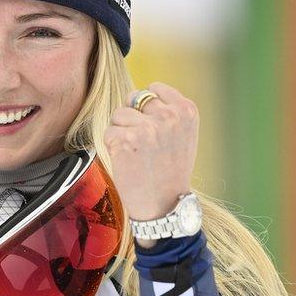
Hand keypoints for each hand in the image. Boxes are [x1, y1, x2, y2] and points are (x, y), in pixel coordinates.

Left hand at [103, 82, 199, 241]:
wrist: (164, 206)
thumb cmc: (170, 170)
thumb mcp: (182, 135)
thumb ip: (167, 112)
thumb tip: (139, 94)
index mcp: (186, 110)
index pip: (154, 89)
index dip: (147, 108)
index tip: (153, 129)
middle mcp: (169, 116)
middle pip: (134, 98)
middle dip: (134, 118)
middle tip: (144, 145)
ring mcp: (148, 127)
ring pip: (119, 115)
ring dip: (122, 132)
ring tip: (137, 154)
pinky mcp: (126, 140)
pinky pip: (109, 132)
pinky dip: (113, 147)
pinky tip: (128, 162)